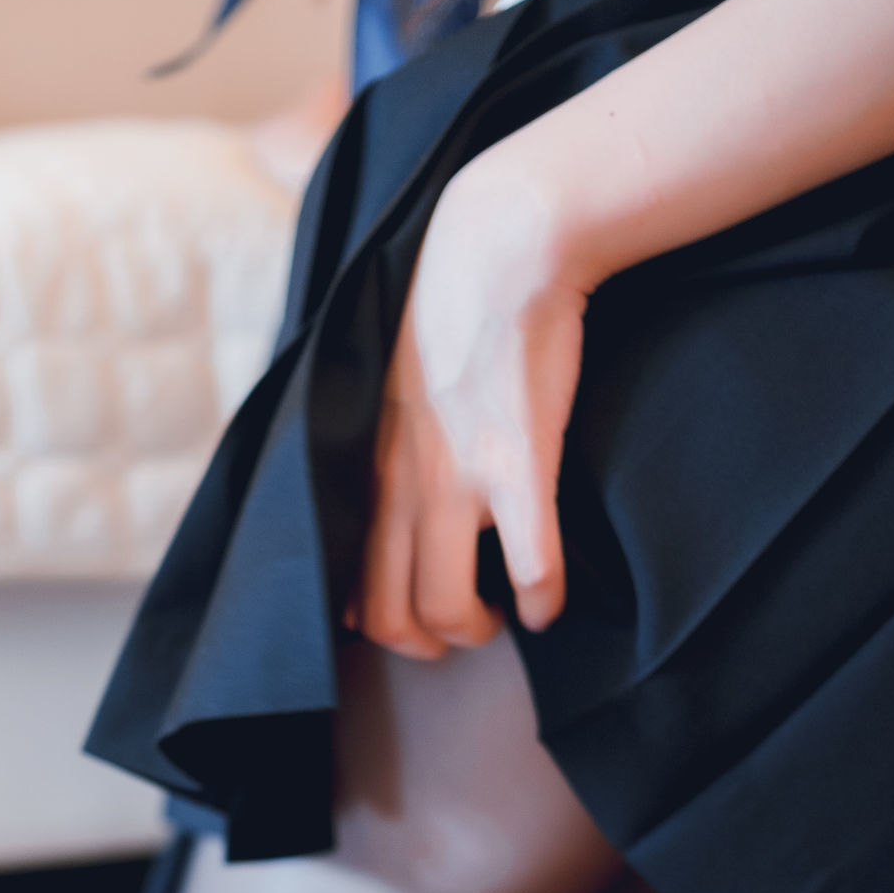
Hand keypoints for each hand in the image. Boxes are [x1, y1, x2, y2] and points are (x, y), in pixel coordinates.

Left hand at [349, 137, 588, 657]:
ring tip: (504, 616)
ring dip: (479, 631)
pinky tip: (551, 603)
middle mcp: (398, 484)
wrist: (499, 249)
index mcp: (362, 467)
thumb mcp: (376, 382)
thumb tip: (375, 481)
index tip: (406, 614)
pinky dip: (544, 603)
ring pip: (450, 609)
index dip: (374, 620)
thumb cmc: (443, 309)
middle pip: (391, 617)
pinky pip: (533, 568)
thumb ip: (372, 443)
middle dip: (428, 643)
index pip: (342, 583)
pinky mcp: (521, 465)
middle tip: (462, 626)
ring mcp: (459, 478)